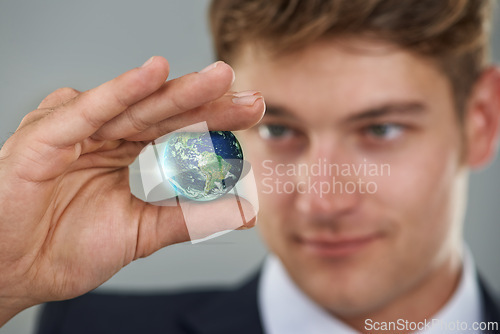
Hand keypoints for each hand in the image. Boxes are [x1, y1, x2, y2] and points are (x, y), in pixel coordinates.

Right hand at [0, 57, 264, 324]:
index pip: (179, 129)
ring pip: (134, 106)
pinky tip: (153, 73)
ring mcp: (77, 131)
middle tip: (249, 96)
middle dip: (208, 102)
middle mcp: (105, 134)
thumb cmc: (69, 249)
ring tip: (218, 79)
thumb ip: (192, 218)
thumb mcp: (145, 231)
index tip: (253, 115)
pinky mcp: (47, 134)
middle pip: (164, 112)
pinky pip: (88, 110)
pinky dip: (120, 91)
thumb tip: (246, 210)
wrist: (16, 273)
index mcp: (126, 151)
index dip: (216, 121)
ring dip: (177, 90)